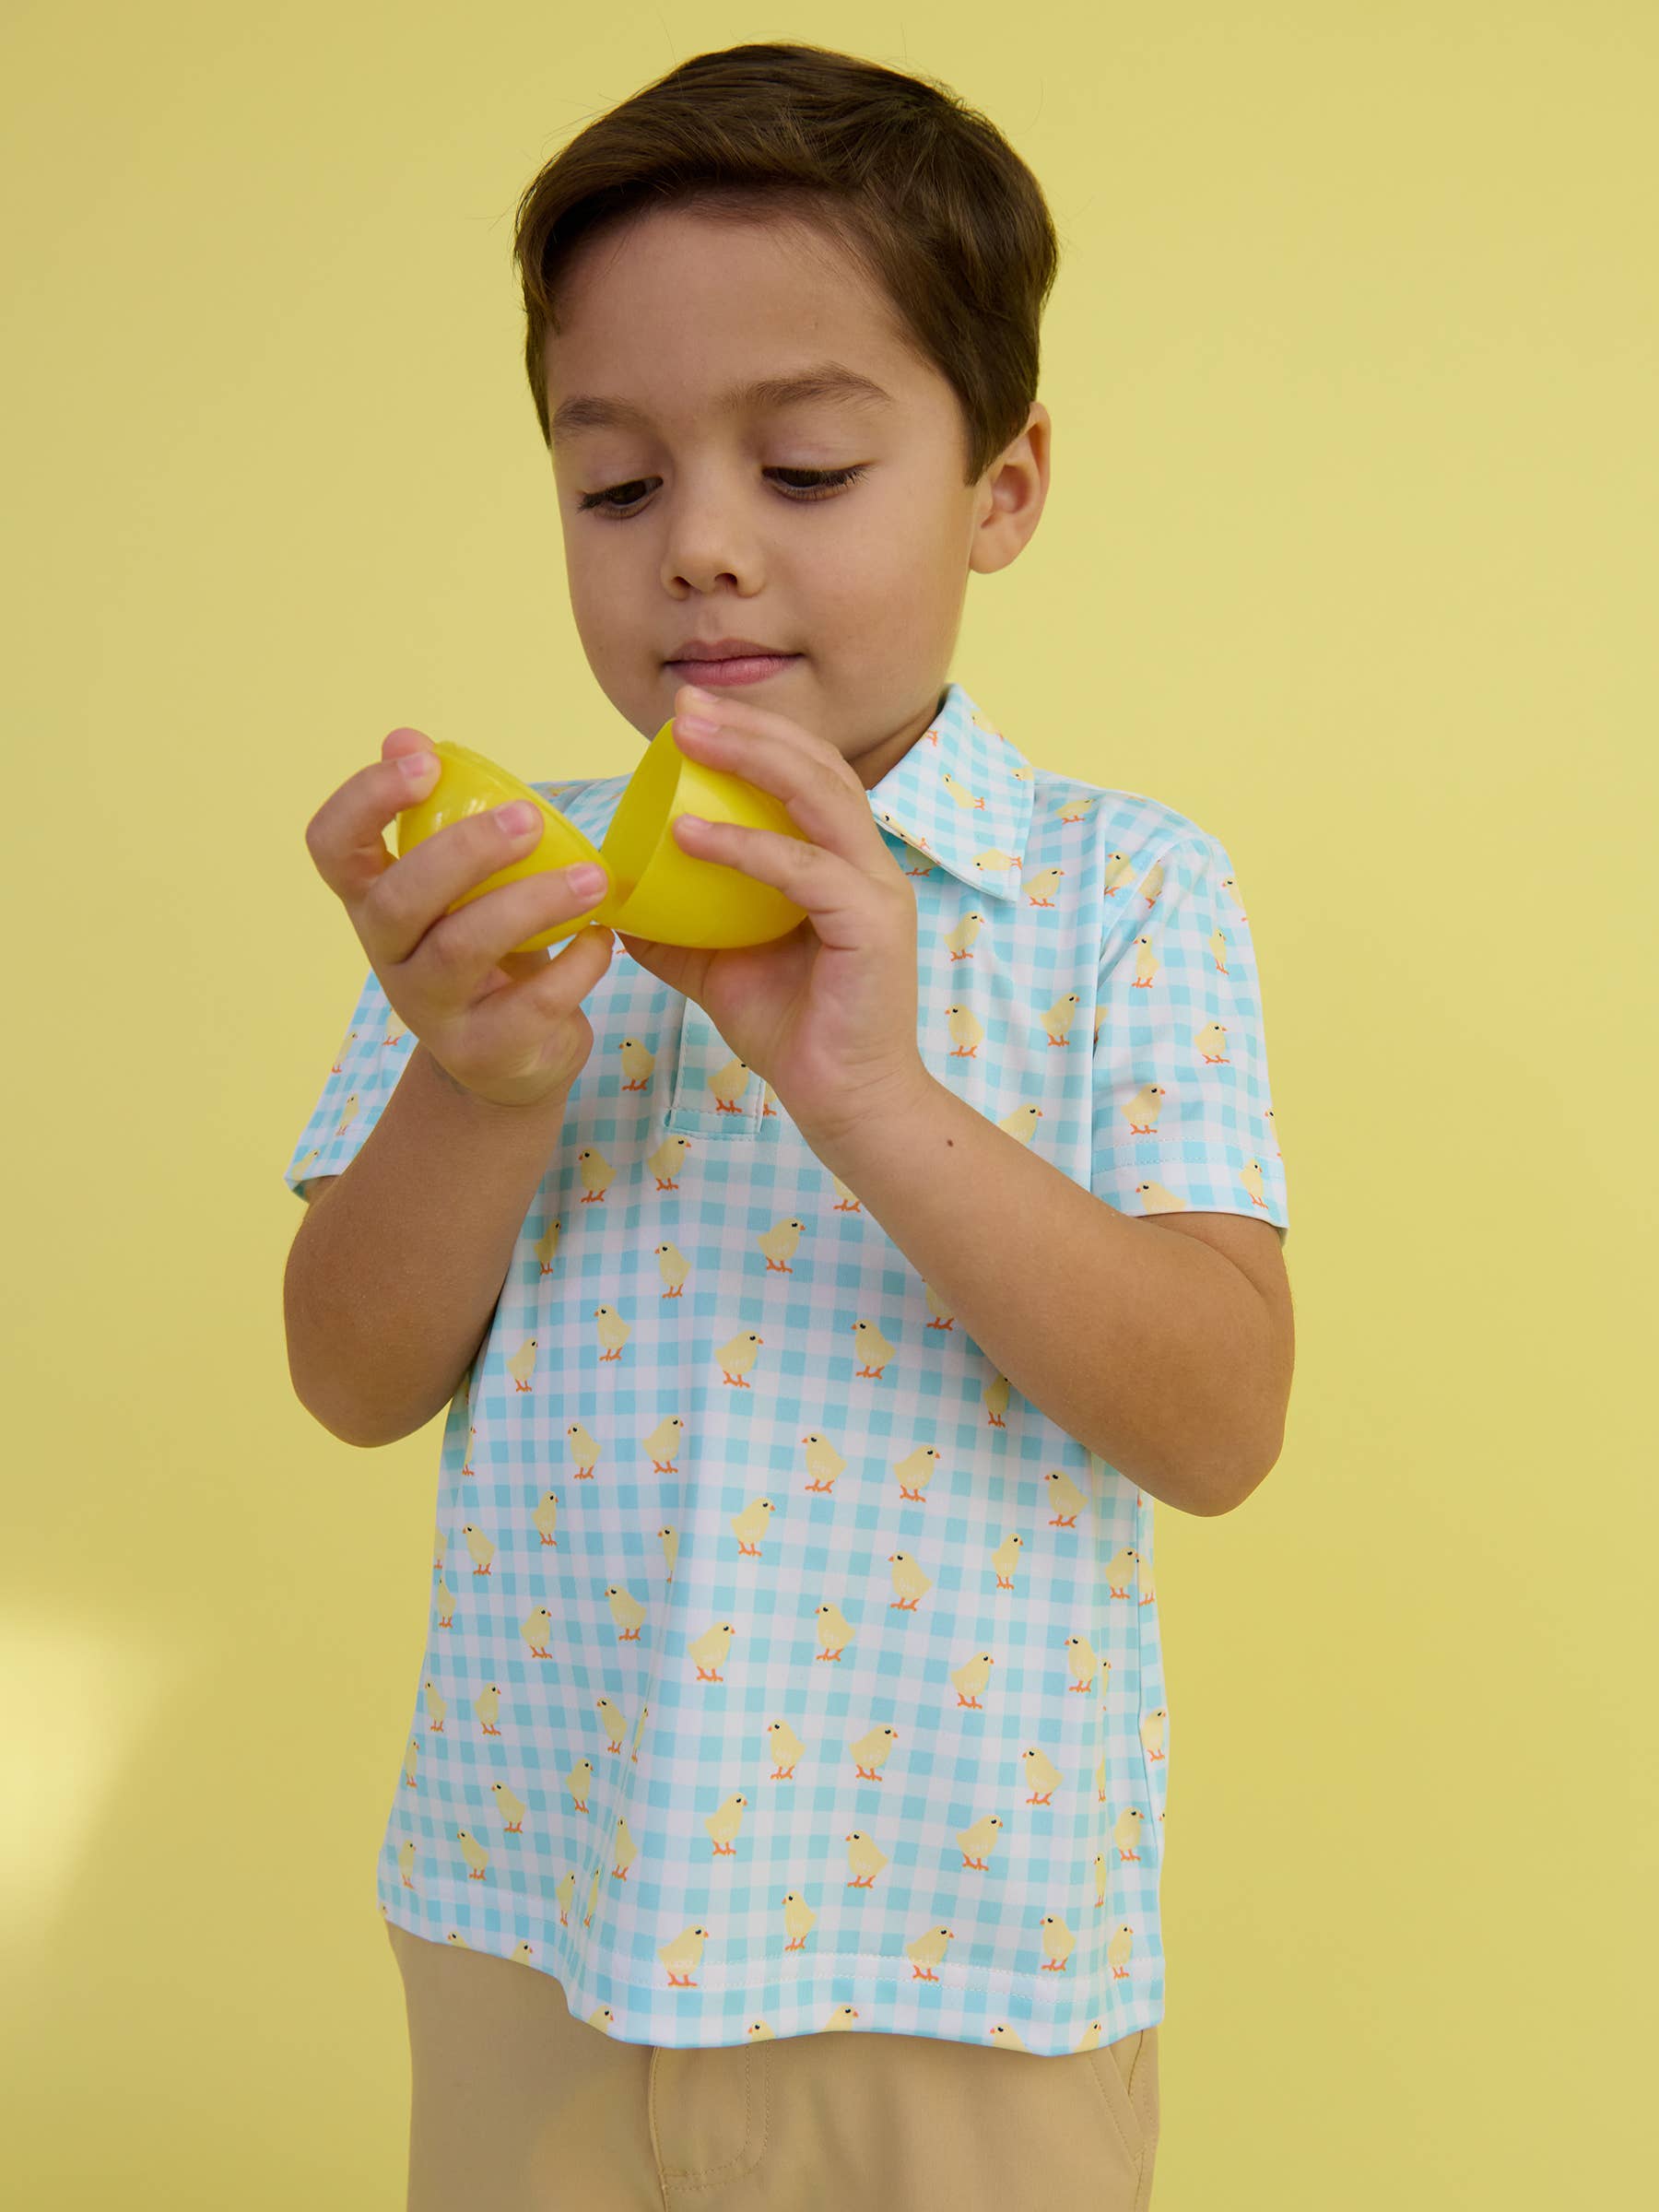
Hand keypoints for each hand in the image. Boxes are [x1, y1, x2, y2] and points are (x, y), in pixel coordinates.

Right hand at [303, 727, 616, 1110]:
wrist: (506, 1060)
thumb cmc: (484, 946)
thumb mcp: (457, 884)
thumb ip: (439, 815)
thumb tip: (405, 736)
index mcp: (373, 901)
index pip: (331, 846)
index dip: (364, 800)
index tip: (424, 763)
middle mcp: (389, 954)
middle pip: (401, 899)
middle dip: (465, 852)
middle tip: (531, 817)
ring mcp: (432, 1009)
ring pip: (463, 950)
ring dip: (533, 904)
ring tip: (593, 878)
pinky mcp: (486, 1050)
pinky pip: (532, 1004)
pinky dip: (578, 964)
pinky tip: (604, 938)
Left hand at [614, 685, 930, 1146]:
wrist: (842, 1103)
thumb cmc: (792, 1032)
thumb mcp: (718, 968)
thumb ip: (678, 931)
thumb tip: (616, 903)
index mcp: (842, 863)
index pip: (807, 774)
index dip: (753, 734)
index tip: (687, 714)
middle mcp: (868, 864)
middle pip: (817, 765)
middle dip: (749, 727)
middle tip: (683, 708)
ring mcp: (877, 890)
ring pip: (820, 796)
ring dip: (752, 758)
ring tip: (689, 740)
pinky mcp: (872, 925)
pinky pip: (804, 869)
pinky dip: (745, 847)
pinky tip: (689, 835)